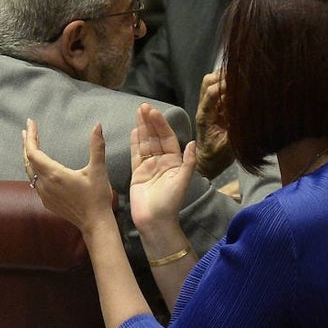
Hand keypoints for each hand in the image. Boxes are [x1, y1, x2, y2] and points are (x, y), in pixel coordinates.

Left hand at [24, 119, 114, 235]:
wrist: (94, 222)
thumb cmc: (97, 196)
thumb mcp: (98, 169)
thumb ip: (97, 146)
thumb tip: (97, 126)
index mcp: (55, 174)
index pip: (33, 152)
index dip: (30, 137)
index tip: (30, 123)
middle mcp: (45, 184)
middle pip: (28, 161)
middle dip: (27, 144)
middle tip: (28, 130)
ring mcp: (44, 194)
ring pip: (30, 172)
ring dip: (29, 157)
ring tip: (30, 146)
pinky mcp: (47, 202)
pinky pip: (35, 182)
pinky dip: (34, 170)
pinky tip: (40, 168)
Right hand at [129, 103, 195, 231]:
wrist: (154, 220)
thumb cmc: (171, 202)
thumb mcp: (183, 180)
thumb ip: (188, 161)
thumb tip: (193, 142)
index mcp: (175, 162)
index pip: (167, 138)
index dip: (161, 124)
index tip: (154, 112)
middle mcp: (162, 161)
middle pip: (155, 137)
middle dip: (150, 122)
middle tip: (143, 106)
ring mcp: (149, 166)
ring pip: (145, 143)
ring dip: (142, 128)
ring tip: (138, 112)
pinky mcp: (137, 173)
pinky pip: (136, 154)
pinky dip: (135, 143)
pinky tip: (134, 130)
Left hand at [194, 70, 233, 177]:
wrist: (208, 162)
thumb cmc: (216, 156)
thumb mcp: (227, 147)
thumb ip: (235, 132)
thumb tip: (246, 117)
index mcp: (205, 116)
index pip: (212, 92)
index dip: (226, 85)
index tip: (242, 84)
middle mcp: (204, 107)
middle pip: (209, 81)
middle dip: (224, 75)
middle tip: (243, 75)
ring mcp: (209, 106)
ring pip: (212, 82)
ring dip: (225, 77)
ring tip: (242, 78)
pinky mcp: (215, 107)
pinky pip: (219, 89)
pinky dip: (228, 84)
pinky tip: (240, 86)